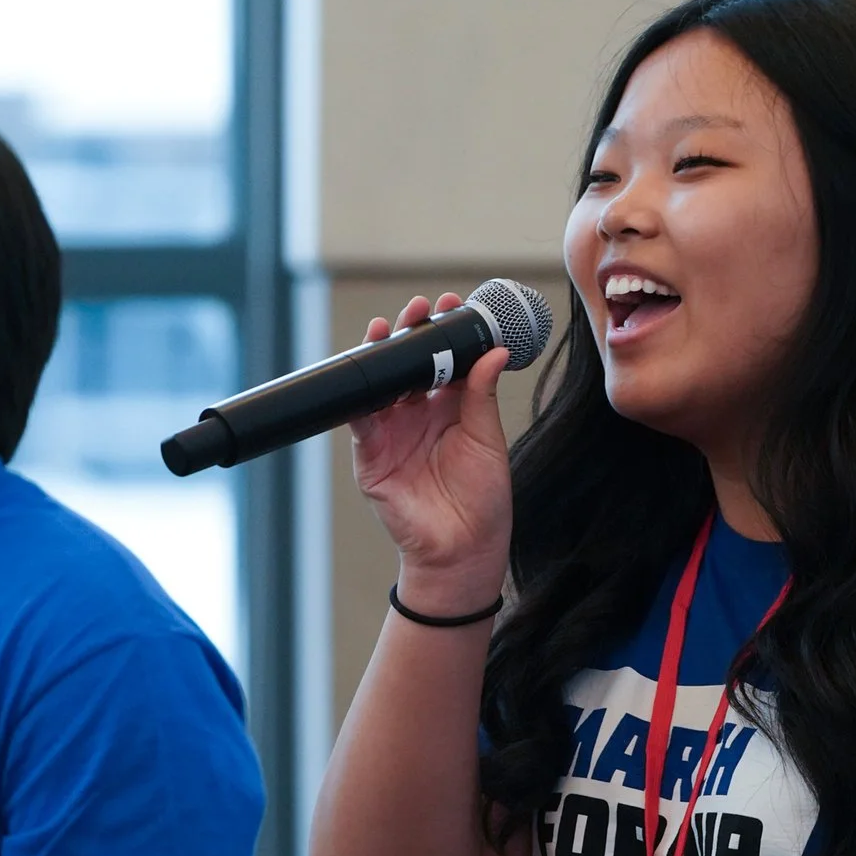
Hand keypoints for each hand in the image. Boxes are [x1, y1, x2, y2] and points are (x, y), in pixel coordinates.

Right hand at [347, 293, 514, 609]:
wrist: (462, 548)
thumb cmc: (483, 499)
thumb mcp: (487, 439)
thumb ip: (482, 394)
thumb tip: (495, 350)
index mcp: (451, 408)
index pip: (444, 360)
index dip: (446, 333)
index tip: (454, 307)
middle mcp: (418, 415)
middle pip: (409, 364)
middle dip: (412, 333)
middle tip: (421, 309)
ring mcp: (392, 432)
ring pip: (382, 383)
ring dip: (383, 354)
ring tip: (389, 327)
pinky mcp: (370, 454)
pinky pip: (360, 417)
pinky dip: (360, 394)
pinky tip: (368, 370)